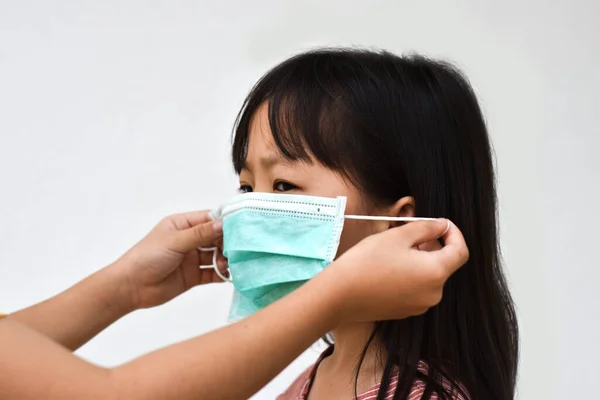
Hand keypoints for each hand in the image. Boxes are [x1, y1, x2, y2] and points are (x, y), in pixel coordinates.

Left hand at [114, 211, 227, 310]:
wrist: (131, 287)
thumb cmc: (146, 257)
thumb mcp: (175, 241)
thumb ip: (200, 234)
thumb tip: (222, 223)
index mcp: (182, 225)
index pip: (208, 219)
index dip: (223, 222)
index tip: (239, 226)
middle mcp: (189, 240)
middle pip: (215, 238)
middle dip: (227, 243)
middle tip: (236, 249)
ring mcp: (192, 258)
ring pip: (216, 256)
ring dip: (225, 259)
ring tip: (228, 264)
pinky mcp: (193, 276)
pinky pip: (212, 273)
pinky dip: (221, 274)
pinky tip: (228, 275)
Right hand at [324, 219, 468, 322]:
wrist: (339, 295)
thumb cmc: (367, 262)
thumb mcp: (397, 236)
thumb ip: (425, 228)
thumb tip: (442, 225)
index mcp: (436, 272)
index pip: (461, 251)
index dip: (455, 233)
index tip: (442, 224)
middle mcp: (434, 293)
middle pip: (445, 264)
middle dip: (433, 246)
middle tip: (410, 233)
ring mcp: (420, 305)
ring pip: (430, 276)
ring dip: (421, 260)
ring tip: (396, 250)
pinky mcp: (406, 311)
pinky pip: (417, 289)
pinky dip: (412, 275)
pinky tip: (389, 267)